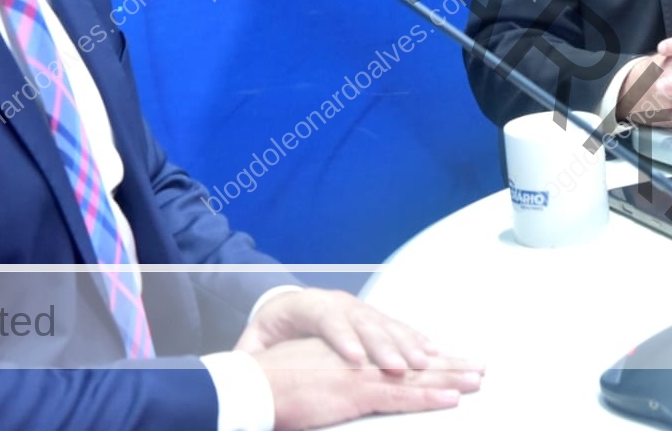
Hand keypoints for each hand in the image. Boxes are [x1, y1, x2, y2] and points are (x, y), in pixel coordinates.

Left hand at [238, 288, 438, 372]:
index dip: (343, 339)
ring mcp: (358, 308)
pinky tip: (433, 352)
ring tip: (426, 361)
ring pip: (386, 325)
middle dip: (384, 345)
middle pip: (364, 322)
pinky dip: (416, 340)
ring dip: (408, 344)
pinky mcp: (371, 319)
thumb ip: (250, 353)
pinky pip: (397, 329)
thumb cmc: (270, 330)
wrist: (284, 307)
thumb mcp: (254, 340)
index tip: (355, 359)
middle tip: (400, 367)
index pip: (327, 319)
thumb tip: (238, 368)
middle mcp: (337, 303)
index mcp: (305, 306)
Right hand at [254, 337, 483, 430]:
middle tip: (479, 368)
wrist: (252, 384)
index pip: (396, 353)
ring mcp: (359, 373)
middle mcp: (360, 358)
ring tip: (476, 379)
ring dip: (449, 377)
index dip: (426, 358)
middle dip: (449, 365)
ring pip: (415, 375)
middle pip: (413, 361)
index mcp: (351, 354)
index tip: (450, 360)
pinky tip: (451, 397)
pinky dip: (428, 396)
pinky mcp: (355, 390)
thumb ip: (332, 382)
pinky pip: (399, 396)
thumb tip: (343, 390)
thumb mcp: (309, 378)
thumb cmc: (273, 386)